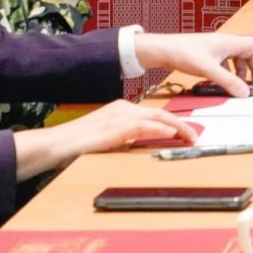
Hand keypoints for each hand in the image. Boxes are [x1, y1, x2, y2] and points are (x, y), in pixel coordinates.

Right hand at [65, 99, 198, 153]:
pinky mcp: (117, 127)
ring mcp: (121, 115)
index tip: (184, 131)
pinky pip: (145, 127)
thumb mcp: (107, 138)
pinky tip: (172, 135)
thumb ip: (125, 137)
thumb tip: (143, 142)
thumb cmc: (77, 143)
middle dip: (180, 124)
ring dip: (177, 127)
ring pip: (157, 118)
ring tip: (191, 136)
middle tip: (194, 134)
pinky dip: (160, 130)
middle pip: (160, 114)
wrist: (57, 143)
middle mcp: (123, 108)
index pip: (153, 114)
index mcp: (121, 109)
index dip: (172, 122)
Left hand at [134, 32, 252, 95]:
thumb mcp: (209, 69)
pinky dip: (227, 74)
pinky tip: (220, 84)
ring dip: (240, 73)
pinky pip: (225, 65)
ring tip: (237, 87)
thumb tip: (243, 92)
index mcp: (230, 42)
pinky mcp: (208, 56)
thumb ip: (228, 81)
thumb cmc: (184, 52)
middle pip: (248, 55)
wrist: (164, 50)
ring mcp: (217, 49)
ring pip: (236, 61)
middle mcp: (226, 44)